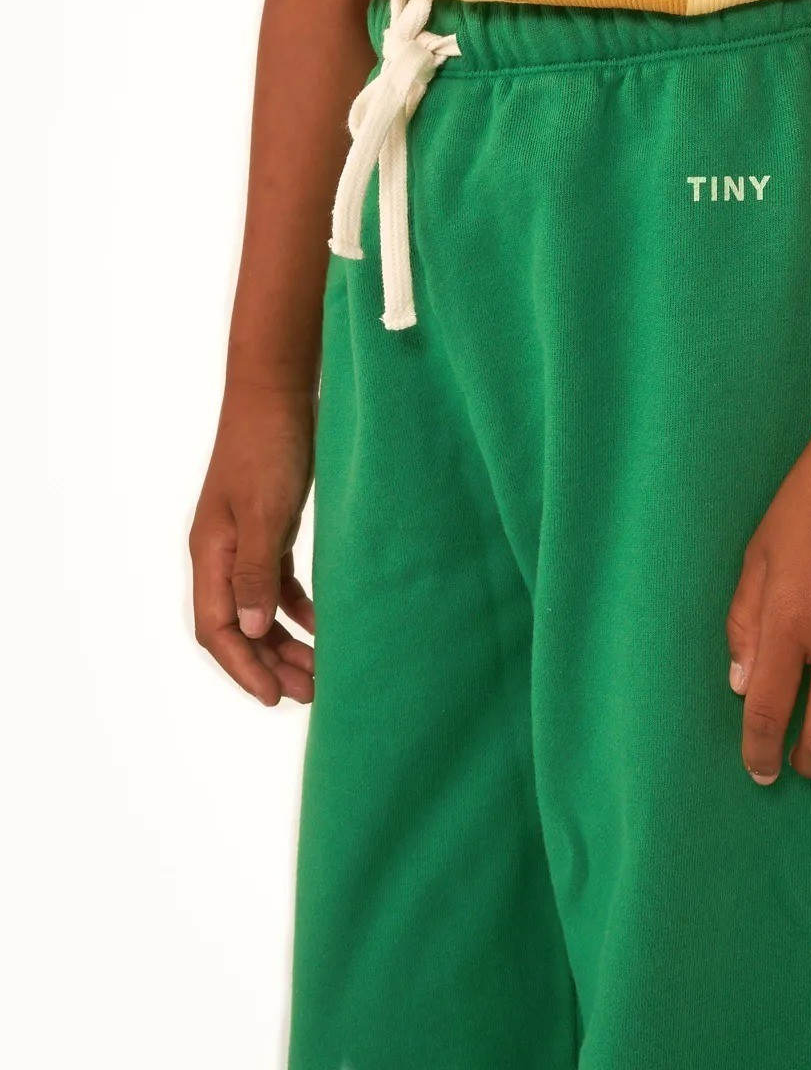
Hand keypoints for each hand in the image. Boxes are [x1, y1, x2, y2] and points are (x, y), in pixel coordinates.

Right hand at [189, 380, 316, 705]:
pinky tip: (322, 621)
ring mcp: (243, 540)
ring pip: (258, 608)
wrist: (277, 391)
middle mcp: (220, 553)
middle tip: (309, 693)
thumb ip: (257, 570)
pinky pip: (276, 582)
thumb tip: (251, 630)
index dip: (244, 668)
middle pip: (238, 626)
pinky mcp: (268, 527)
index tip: (277, 697)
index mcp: (210, 553)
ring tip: (319, 670)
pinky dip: (296, 606)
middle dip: (269, 663)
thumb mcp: (266, 511)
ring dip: (284, 640)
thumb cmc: (269, 446)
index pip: (218, 629)